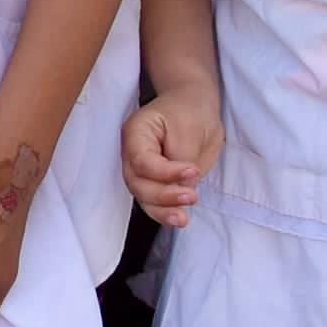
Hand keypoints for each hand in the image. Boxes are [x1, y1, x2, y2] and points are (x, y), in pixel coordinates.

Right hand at [122, 82, 219, 226]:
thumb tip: (182, 187)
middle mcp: (132, 154)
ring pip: (143, 198)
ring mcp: (142, 171)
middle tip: (191, 196)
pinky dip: (165, 213)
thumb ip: (183, 158)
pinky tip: (180, 218)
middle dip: (163, 195)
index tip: (192, 170)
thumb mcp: (189, 129)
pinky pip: (154, 203)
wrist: (194, 108)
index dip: (165, 173)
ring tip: (184, 217)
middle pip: (137, 183)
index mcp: (136, 133)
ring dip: (163, 210)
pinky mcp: (155, 183)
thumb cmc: (190, 112)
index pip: (142, 161)